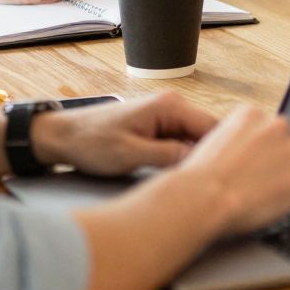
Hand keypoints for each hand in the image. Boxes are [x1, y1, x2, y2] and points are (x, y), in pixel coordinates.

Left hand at [31, 91, 216, 175]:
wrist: (61, 136)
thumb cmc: (90, 142)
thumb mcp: (130, 154)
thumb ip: (168, 156)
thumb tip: (200, 163)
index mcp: (169, 105)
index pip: (213, 127)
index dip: (223, 152)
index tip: (227, 176)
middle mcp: (172, 104)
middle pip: (207, 132)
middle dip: (210, 157)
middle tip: (213, 184)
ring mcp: (165, 115)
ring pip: (194, 139)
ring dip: (196, 158)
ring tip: (197, 182)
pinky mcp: (157, 125)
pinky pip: (180, 141)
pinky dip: (183, 157)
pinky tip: (180, 175)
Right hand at [173, 104, 289, 236]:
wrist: (203, 198)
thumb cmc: (197, 182)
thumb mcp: (211, 146)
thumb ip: (234, 145)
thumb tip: (242, 162)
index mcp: (251, 115)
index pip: (273, 130)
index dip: (273, 151)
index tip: (268, 167)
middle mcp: (276, 126)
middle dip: (289, 163)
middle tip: (278, 185)